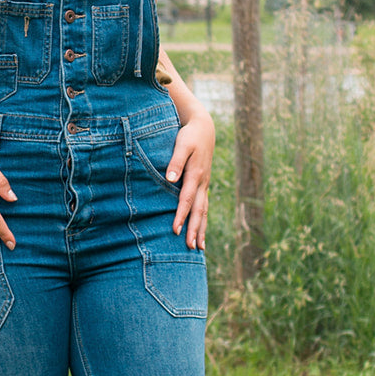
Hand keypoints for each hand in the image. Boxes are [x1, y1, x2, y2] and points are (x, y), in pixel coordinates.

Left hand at [165, 108, 214, 249]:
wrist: (204, 128)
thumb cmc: (189, 135)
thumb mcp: (182, 144)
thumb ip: (176, 162)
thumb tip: (170, 179)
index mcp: (196, 174)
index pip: (187, 199)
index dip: (181, 215)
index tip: (176, 230)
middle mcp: (203, 182)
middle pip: (199, 210)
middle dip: (195, 229)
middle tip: (191, 247)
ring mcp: (205, 185)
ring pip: (204, 211)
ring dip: (201, 229)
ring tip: (199, 247)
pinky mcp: (204, 185)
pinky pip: (204, 206)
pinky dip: (203, 220)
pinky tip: (200, 232)